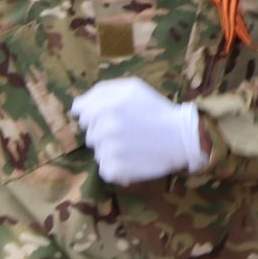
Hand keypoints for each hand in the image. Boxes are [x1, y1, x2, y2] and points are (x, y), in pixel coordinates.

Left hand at [72, 77, 209, 184]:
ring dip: (110, 150)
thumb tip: (76, 107)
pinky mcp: (115, 170)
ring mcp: (109, 150)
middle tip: (128, 132)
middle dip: (103, 133)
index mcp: (106, 106)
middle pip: (89, 134)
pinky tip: (132, 159)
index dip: (96, 115)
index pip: (81, 113)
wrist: (181, 137)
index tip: (113, 118)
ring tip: (132, 146)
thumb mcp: (131, 88)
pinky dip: (116, 168)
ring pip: (97, 152)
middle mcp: (104, 128)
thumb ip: (100, 91)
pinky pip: (104, 169)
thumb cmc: (155, 110)